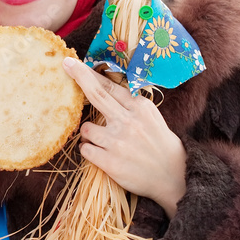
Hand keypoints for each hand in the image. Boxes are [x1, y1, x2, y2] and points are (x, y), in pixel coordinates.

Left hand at [62, 57, 186, 216]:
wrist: (174, 177)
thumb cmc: (158, 144)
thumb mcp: (149, 117)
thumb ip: (128, 104)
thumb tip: (101, 85)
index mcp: (140, 108)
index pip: (109, 87)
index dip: (89, 74)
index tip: (73, 63)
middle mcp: (128, 121)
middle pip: (97, 94)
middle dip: (79, 76)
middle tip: (66, 65)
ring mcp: (118, 142)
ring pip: (85, 128)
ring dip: (90, 134)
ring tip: (106, 142)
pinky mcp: (110, 162)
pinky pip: (85, 149)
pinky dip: (90, 151)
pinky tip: (104, 155)